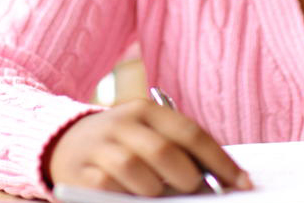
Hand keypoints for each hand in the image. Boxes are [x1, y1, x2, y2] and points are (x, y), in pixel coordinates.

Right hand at [45, 99, 251, 195]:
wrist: (61, 142)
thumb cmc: (121, 144)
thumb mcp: (148, 137)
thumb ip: (179, 153)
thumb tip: (219, 180)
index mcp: (147, 110)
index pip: (190, 132)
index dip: (220, 160)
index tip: (241, 183)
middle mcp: (122, 122)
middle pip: (164, 151)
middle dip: (188, 177)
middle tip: (196, 191)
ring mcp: (99, 146)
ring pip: (137, 171)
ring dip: (156, 190)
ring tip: (159, 195)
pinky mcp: (80, 173)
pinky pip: (108, 189)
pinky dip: (127, 197)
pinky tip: (132, 197)